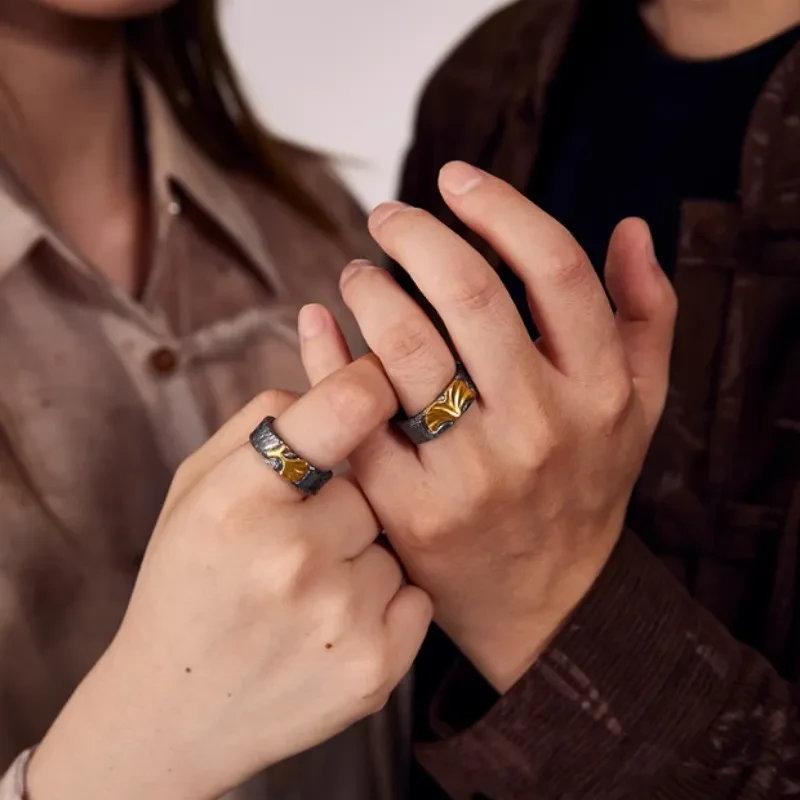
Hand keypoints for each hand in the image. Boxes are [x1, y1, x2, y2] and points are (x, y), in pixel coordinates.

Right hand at [27, 356, 431, 799]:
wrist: (177, 712)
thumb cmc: (189, 582)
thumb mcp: (195, 488)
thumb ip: (262, 420)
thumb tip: (339, 368)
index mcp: (236, 502)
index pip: (342, 408)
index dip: (369, 384)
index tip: (376, 383)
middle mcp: (290, 559)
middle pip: (372, 483)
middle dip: (343, 501)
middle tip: (296, 540)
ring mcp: (340, 618)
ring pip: (394, 540)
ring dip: (362, 556)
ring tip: (307, 592)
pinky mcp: (377, 667)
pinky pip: (415, 593)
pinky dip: (385, 603)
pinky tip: (332, 623)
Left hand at [298, 163, 676, 692]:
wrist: (543, 602)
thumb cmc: (585, 487)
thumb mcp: (639, 408)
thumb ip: (646, 316)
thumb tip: (629, 227)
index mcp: (599, 391)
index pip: (553, 268)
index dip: (498, 206)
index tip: (455, 178)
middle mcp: (539, 427)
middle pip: (467, 293)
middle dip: (413, 233)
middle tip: (387, 217)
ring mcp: (471, 472)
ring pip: (403, 346)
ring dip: (367, 287)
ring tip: (357, 274)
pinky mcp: (409, 508)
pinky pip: (354, 412)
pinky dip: (323, 353)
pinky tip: (317, 322)